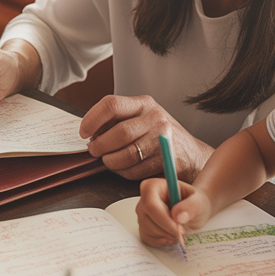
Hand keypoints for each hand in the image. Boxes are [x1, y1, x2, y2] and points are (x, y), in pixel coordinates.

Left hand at [80, 95, 212, 179]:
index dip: (92, 120)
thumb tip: (89, 131)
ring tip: (107, 160)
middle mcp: (155, 118)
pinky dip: (123, 172)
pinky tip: (123, 168)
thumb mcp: (140, 118)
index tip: (84, 132)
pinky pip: (135, 170)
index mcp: (143, 104)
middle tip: (94, 150)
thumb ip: (116, 120)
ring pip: (126, 154)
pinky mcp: (166, 160)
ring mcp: (163, 140)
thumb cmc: (158, 135)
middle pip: (119, 133)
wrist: (190, 154)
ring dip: (110, 161)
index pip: (111, 104)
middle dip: (100, 145)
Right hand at [136, 177, 211, 246]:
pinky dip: (159, 241)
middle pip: (147, 219)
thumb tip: (179, 216)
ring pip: (146, 229)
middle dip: (166, 230)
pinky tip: (170, 237)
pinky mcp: (143, 225)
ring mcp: (142, 213)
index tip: (180, 231)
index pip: (151, 205)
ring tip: (178, 233)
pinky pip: (145, 237)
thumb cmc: (195, 203)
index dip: (165, 221)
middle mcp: (144, 199)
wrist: (193, 210)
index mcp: (154, 186)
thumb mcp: (199, 202)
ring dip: (164, 236)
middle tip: (182, 233)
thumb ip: (191, 207)